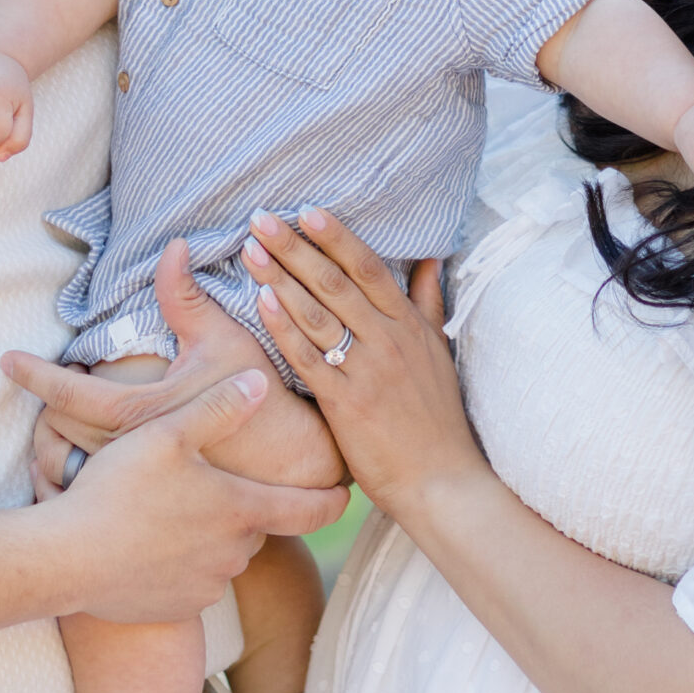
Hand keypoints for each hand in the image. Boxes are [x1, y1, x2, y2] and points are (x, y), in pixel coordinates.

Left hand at [3, 238, 345, 493]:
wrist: (296, 470)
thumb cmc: (264, 401)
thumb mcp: (224, 341)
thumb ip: (186, 296)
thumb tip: (172, 246)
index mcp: (138, 414)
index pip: (66, 393)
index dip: (33, 374)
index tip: (6, 360)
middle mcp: (128, 455)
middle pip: (56, 432)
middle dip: (45, 410)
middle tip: (50, 387)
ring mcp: (135, 485)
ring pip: (67, 466)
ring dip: (56, 441)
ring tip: (60, 420)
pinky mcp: (145, 506)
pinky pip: (89, 495)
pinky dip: (74, 475)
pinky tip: (83, 462)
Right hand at [34, 369, 348, 622]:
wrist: (69, 558)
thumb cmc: (118, 490)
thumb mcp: (168, 433)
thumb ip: (219, 407)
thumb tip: (261, 382)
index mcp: (242, 509)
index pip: (311, 509)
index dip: (333, 499)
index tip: (344, 492)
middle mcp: (236, 553)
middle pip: (256, 526)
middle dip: (241, 507)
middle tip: (206, 486)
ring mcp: (208, 585)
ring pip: (224, 555)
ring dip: (208, 536)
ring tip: (166, 514)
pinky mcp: (179, 609)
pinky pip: (193, 582)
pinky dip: (181, 565)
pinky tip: (148, 546)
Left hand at [239, 209, 484, 526]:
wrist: (442, 482)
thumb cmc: (437, 420)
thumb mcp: (439, 354)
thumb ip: (428, 304)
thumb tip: (431, 259)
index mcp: (409, 325)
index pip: (369, 268)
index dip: (336, 237)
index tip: (306, 210)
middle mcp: (389, 340)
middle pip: (336, 281)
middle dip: (295, 247)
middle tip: (261, 218)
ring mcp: (368, 371)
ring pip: (318, 313)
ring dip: (281, 277)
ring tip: (251, 251)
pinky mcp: (347, 404)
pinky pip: (310, 358)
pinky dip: (285, 328)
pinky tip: (261, 302)